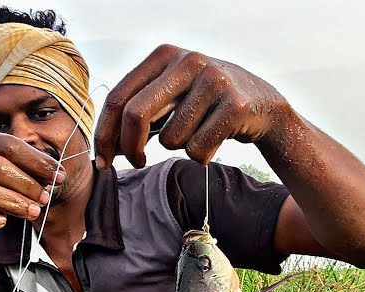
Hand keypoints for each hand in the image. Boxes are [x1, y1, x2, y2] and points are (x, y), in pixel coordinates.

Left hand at [94, 45, 288, 168]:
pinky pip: (198, 148)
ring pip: (170, 139)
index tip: (103, 161)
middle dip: (130, 148)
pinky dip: (201, 155)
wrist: (262, 102)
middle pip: (136, 116)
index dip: (105, 134)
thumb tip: (106, 145)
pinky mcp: (235, 105)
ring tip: (197, 132)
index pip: (118, 98)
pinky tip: (216, 139)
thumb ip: (139, 110)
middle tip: (136, 162)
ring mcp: (213, 81)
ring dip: (179, 147)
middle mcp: (187, 61)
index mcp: (163, 55)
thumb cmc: (205, 102)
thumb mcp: (171, 93)